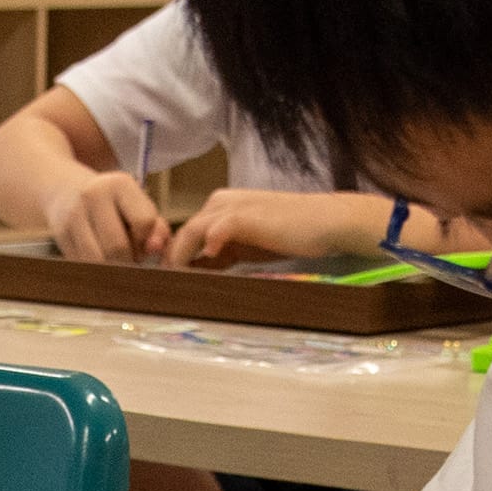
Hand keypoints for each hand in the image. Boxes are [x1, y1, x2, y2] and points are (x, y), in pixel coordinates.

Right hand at [41, 171, 165, 262]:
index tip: (141, 239)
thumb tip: (156, 249)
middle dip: (128, 261)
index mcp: (119, 184)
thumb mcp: (138, 206)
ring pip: (98, 261)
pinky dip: (95, 269)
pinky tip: (98, 258)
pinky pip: (82, 264)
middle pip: (118, 247)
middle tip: (129, 257)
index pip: (143, 222)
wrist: (66, 189)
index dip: (146, 239)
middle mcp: (93, 195)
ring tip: (114, 259)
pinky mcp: (60, 233)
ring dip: (111, 269)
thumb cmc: (114, 203)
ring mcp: (73, 215)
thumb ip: (156, 228)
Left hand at [161, 186, 392, 267]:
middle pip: (182, 233)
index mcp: (220, 207)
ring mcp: (229, 207)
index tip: (168, 282)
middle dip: (171, 260)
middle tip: (165, 288)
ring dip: (178, 259)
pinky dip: (200, 250)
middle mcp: (219, 202)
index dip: (175, 258)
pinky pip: (210, 232)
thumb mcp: (249, 248)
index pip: (186, 234)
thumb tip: (198, 272)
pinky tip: (202, 267)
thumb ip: (223, 256)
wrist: (326, 222)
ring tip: (174, 284)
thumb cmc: (292, 235)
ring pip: (190, 232)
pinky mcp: (241, 217)